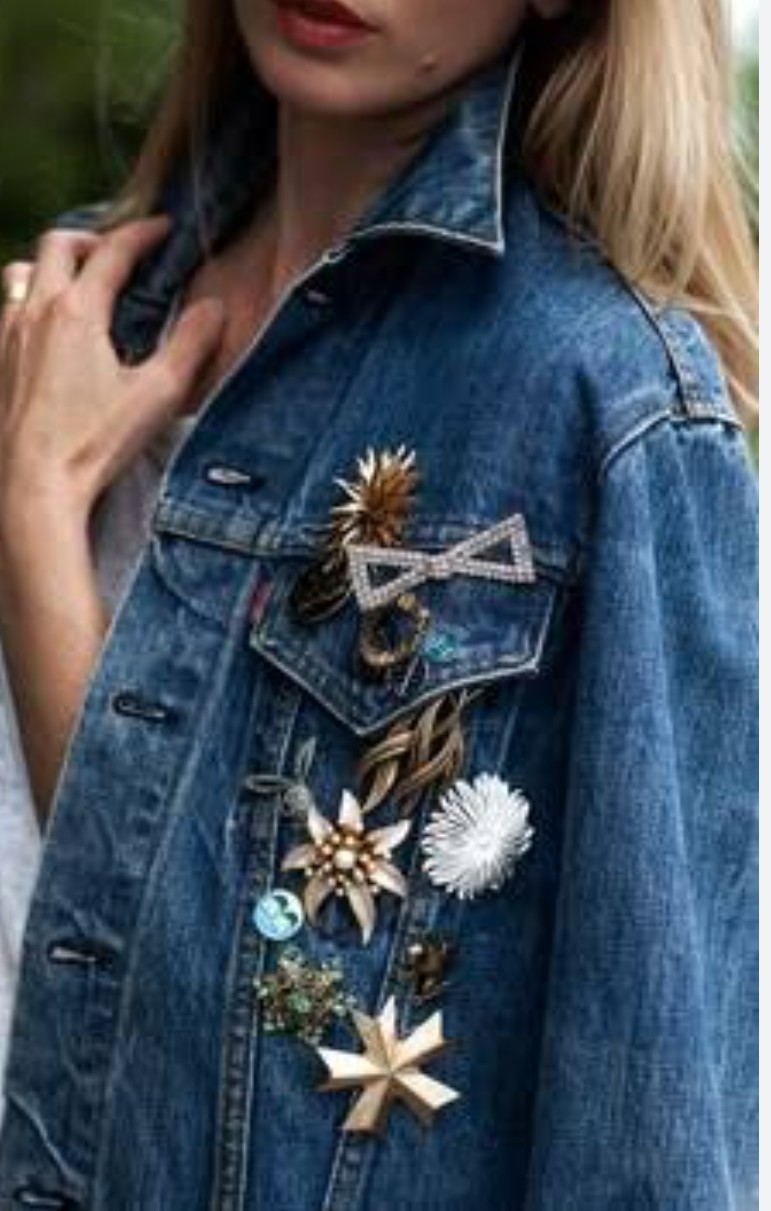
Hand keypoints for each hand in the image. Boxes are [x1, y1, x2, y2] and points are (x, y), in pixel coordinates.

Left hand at [0, 216, 225, 525]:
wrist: (33, 485)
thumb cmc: (95, 442)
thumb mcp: (158, 394)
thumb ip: (191, 345)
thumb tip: (215, 307)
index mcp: (77, 312)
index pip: (112, 252)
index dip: (142, 234)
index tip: (163, 228)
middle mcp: (36, 312)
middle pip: (57, 245)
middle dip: (91, 240)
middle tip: (118, 254)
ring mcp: (7, 336)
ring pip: (20, 272)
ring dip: (49, 267)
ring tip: (75, 286)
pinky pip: (4, 310)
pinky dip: (27, 302)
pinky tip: (45, 331)